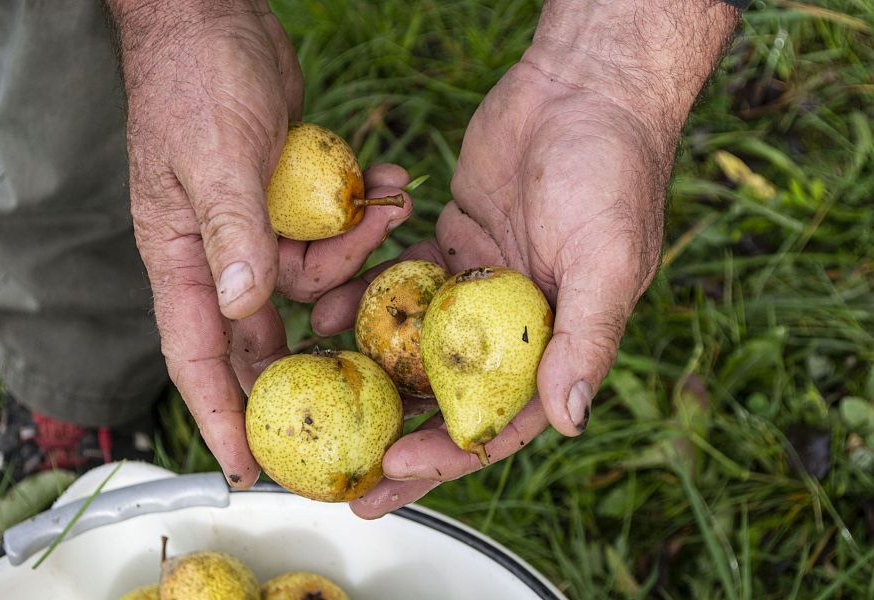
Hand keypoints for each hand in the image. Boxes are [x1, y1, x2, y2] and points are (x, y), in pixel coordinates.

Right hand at [108, 0, 412, 485]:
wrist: (216, 20)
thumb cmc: (195, 81)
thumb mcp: (213, 158)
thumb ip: (230, 235)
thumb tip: (241, 309)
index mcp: (181, 257)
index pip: (195, 357)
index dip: (219, 418)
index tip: (246, 469)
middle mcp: (218, 254)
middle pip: (262, 335)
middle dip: (311, 355)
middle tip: (362, 380)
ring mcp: (258, 229)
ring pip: (314, 278)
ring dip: (356, 253)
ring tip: (384, 208)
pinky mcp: (292, 204)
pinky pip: (333, 232)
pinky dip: (362, 216)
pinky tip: (387, 182)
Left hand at [313, 0, 739, 515]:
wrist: (583, 90)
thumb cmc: (610, 173)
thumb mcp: (608, 260)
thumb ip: (585, 339)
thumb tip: (567, 420)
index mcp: (555, 341)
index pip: (500, 417)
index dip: (448, 451)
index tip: (395, 468)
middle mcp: (512, 323)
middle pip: (448, 397)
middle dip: (400, 437)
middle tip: (351, 479)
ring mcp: (477, 285)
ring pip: (417, 343)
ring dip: (373, 370)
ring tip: (322, 395)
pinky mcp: (449, 242)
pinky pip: (402, 282)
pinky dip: (369, 299)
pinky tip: (330, 314)